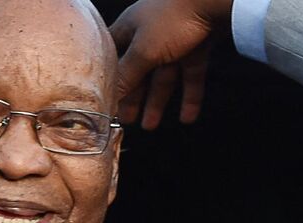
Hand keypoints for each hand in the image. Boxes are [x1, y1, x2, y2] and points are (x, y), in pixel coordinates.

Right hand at [110, 0, 232, 128]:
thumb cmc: (172, 18)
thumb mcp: (144, 51)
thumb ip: (127, 75)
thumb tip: (110, 93)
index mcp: (130, 28)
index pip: (113, 56)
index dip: (108, 78)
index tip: (105, 100)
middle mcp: (150, 34)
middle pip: (139, 71)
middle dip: (134, 97)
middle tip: (128, 121)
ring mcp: (175, 40)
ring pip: (164, 76)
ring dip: (158, 102)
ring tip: (151, 126)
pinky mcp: (197, 46)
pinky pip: (191, 75)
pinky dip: (189, 96)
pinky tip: (187, 117)